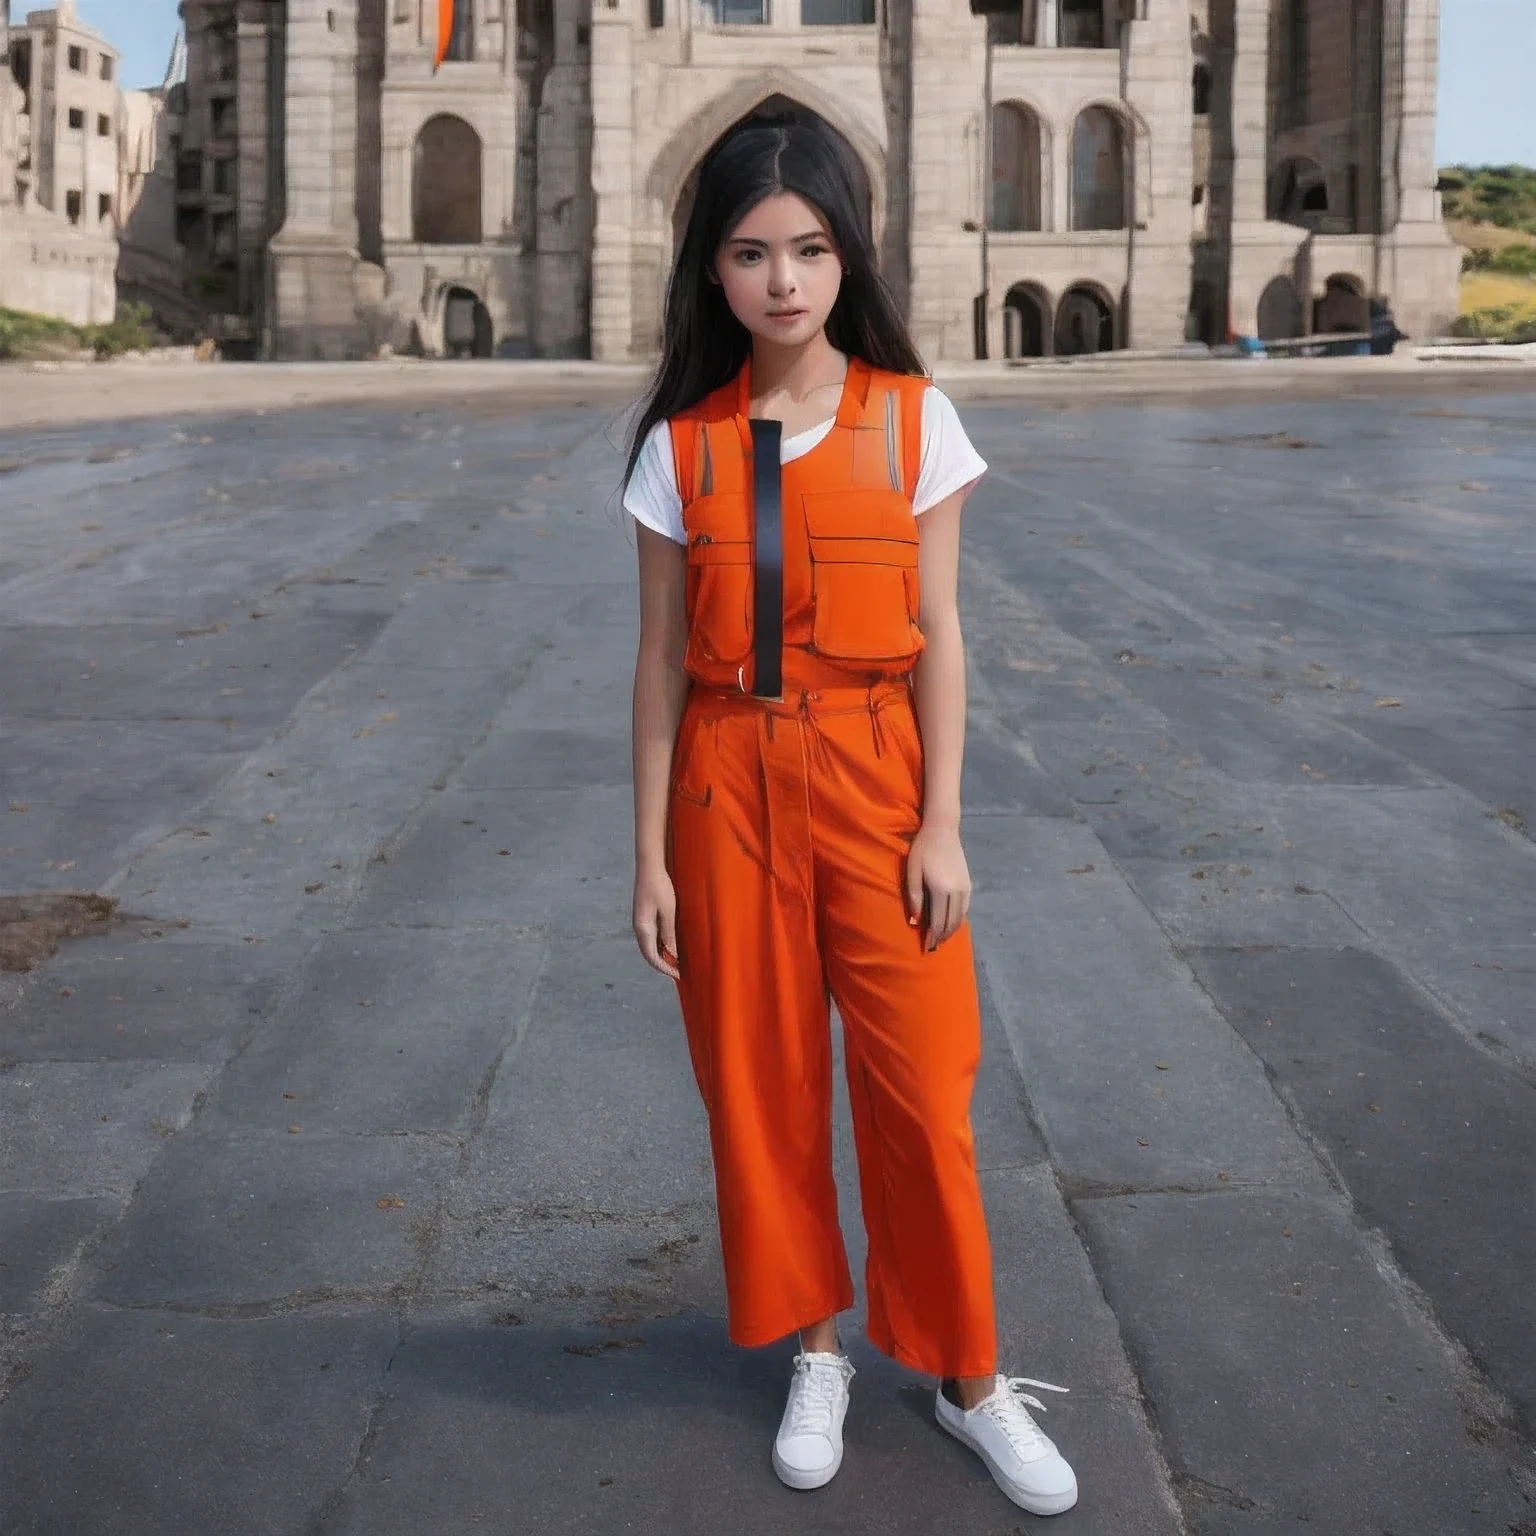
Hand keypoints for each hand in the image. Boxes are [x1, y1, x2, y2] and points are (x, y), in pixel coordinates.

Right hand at [633, 862, 680, 979]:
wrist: (650, 865)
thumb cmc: (660, 886)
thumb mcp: (668, 911)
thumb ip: (669, 933)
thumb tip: (672, 954)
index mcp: (643, 928)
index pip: (651, 956)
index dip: (664, 968)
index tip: (678, 975)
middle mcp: (639, 927)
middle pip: (649, 953)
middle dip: (663, 964)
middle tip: (679, 971)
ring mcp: (641, 921)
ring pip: (650, 945)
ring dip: (662, 954)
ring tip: (677, 960)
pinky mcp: (645, 914)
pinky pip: (652, 935)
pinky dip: (661, 944)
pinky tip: (672, 944)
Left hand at [905, 820, 971, 951]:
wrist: (942, 830)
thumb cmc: (922, 849)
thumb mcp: (912, 872)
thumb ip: (914, 897)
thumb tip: (915, 921)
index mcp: (941, 890)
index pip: (937, 921)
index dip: (932, 936)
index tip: (926, 948)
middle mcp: (956, 892)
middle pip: (951, 922)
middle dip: (942, 937)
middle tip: (933, 948)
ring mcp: (965, 888)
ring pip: (960, 917)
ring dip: (951, 930)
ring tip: (941, 939)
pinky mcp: (968, 883)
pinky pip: (964, 908)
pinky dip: (958, 919)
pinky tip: (951, 922)